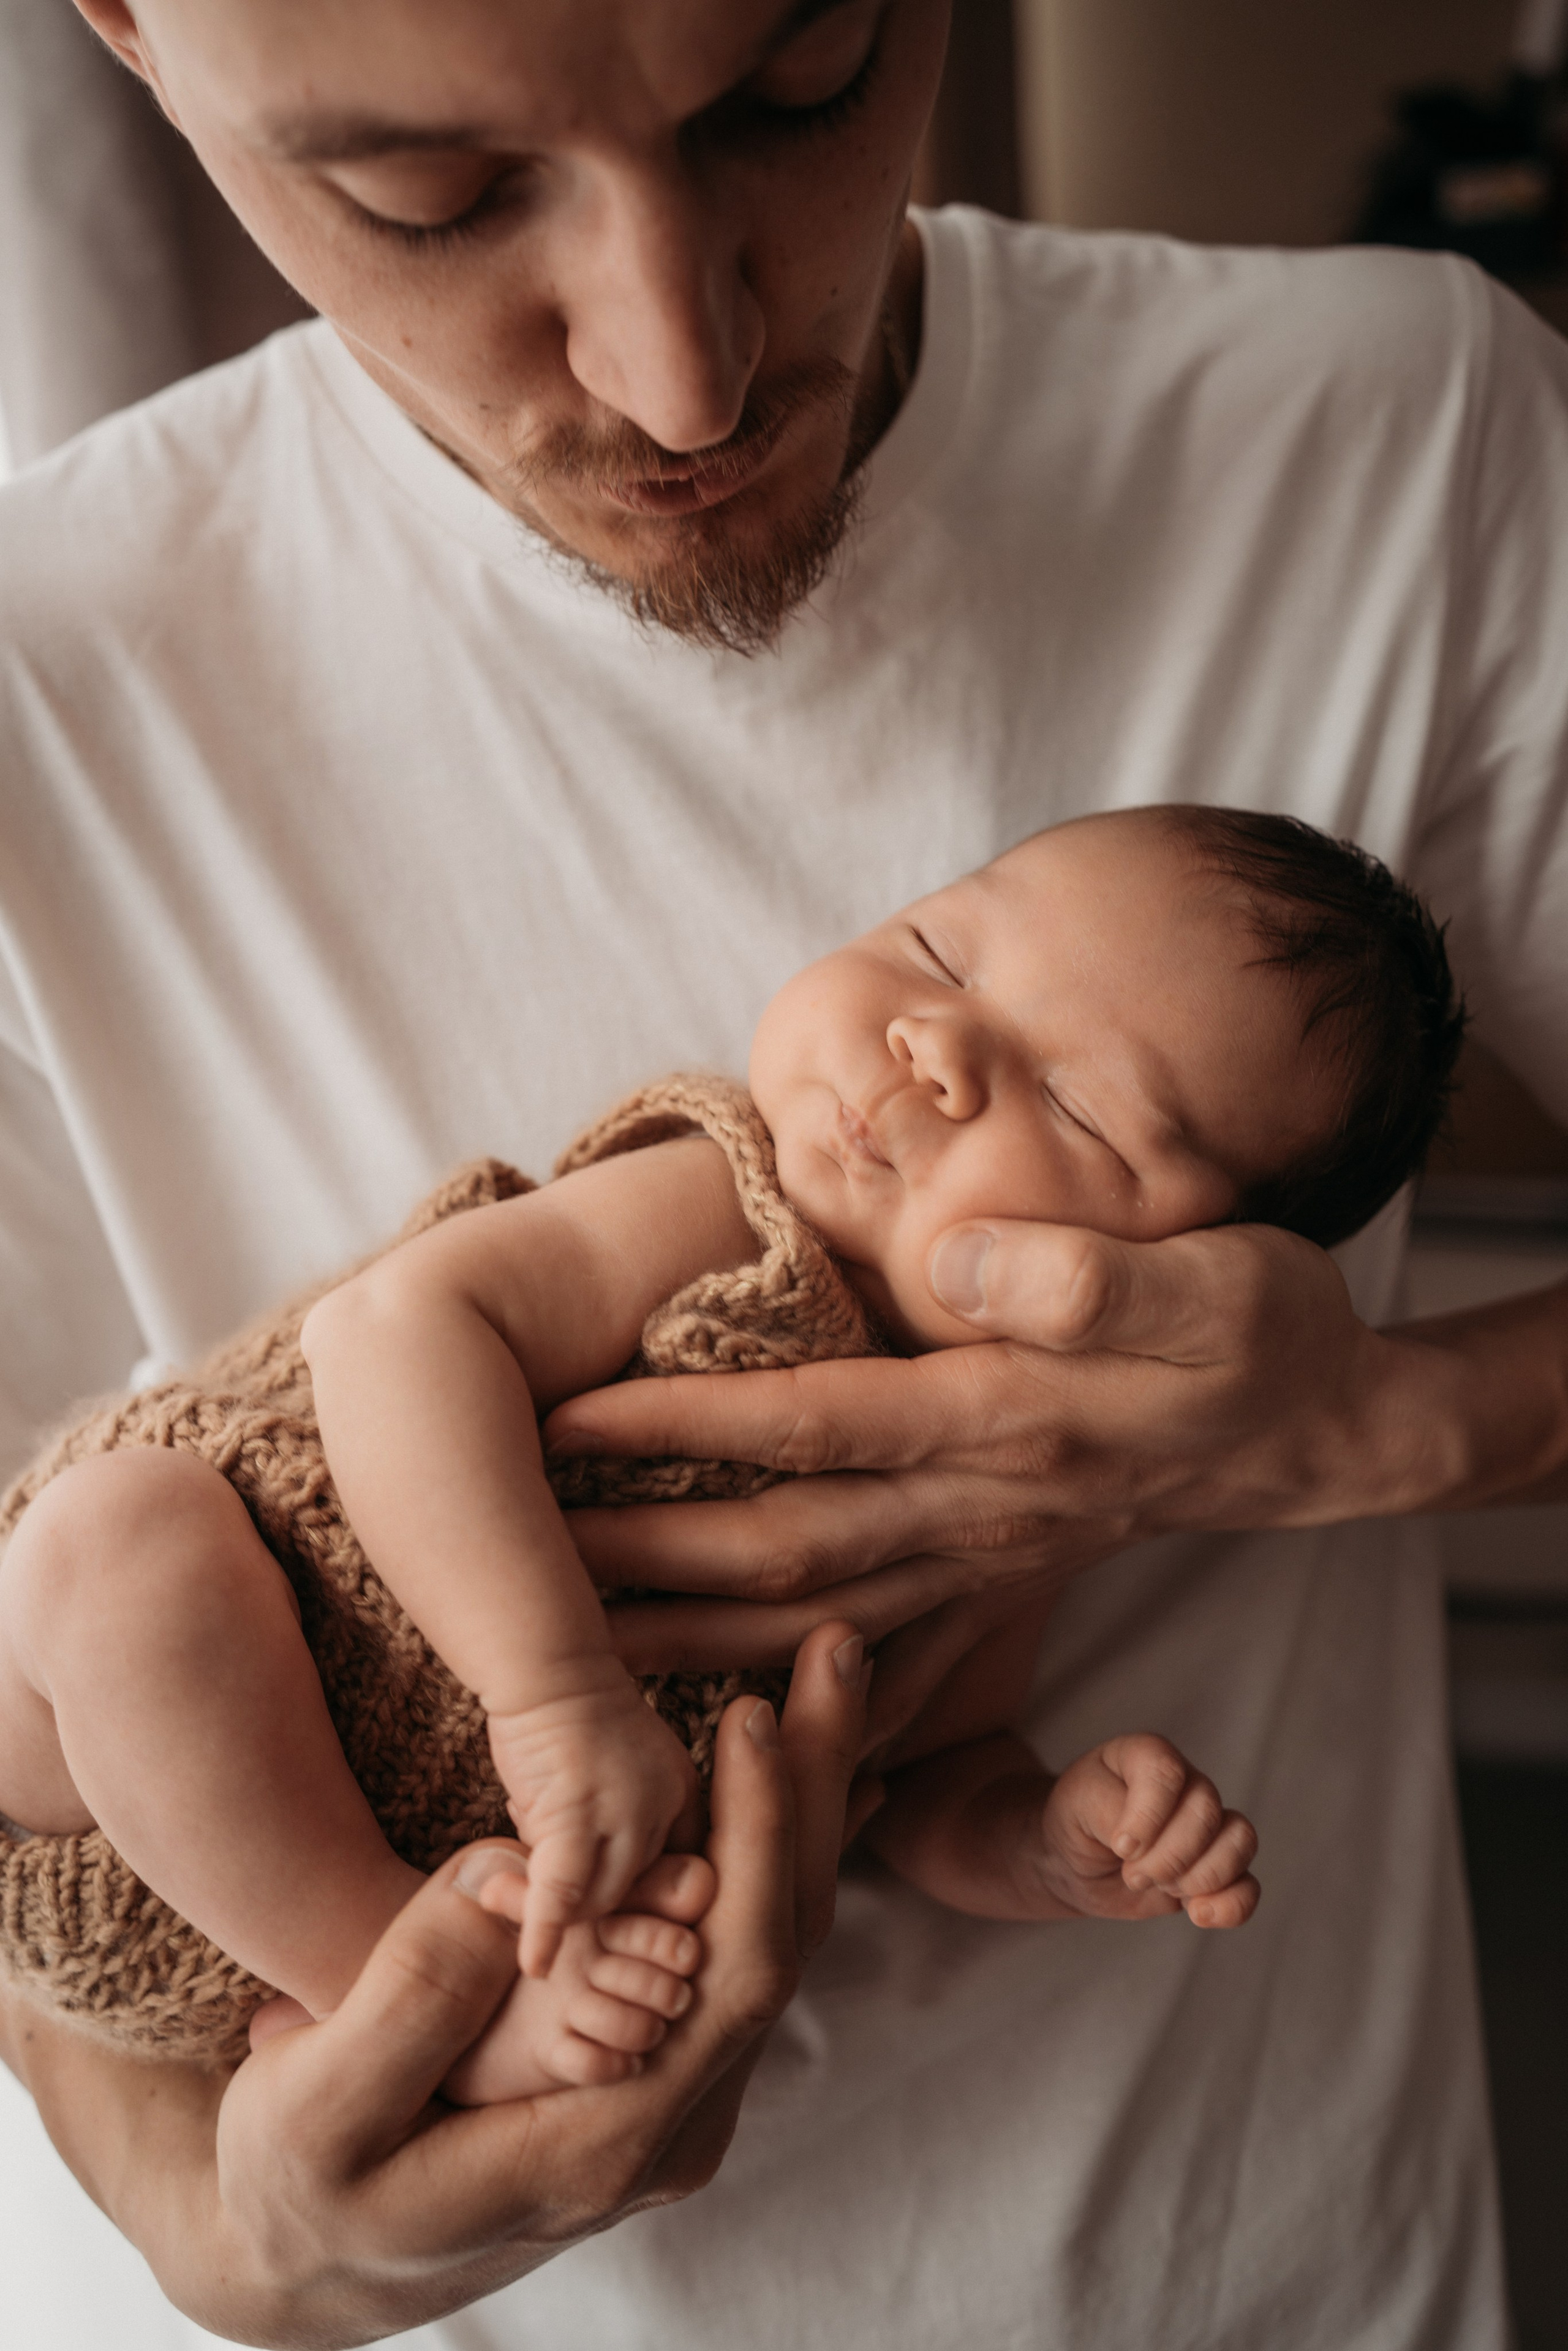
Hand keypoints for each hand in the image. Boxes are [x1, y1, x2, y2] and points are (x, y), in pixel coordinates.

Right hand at [0, 1622, 869, 2348]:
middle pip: (789, 1939)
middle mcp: (673, 2127)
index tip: (749, 1719)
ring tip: (827, 1675)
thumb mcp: (316, 2112)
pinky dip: (771, 1839)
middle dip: (815, 1791)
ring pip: (778, 1931)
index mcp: (612, 2143)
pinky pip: (743, 1938)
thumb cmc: (300, 2185)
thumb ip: (407, 2013)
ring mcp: (676, 2095)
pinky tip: (800, 1763)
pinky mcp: (660, 2059)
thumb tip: (513, 1910)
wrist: (312, 2248)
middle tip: (833, 1657)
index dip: (760, 1841)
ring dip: (808, 1800)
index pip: (743, 1978)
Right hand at [487, 1662, 700, 1976]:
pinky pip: (563, 1892)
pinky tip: (533, 1962)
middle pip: (632, 1897)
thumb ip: (610, 1826)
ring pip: (598, 1902)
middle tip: (538, 1908)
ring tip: (518, 1915)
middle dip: (585, 1910)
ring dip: (553, 1912)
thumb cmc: (560, 1716)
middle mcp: (666, 1805)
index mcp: (679, 1792)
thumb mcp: (607, 1772)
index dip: (622, 1903)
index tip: (586, 1911)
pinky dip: (545, 1931)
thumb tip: (580, 1886)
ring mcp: (627, 1811)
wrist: (542, 1661)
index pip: (663, 1879)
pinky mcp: (579, 1815)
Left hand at [545, 1220, 1431, 1707]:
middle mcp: (982, 1508)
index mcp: (1008, 1420)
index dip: (680, 1423)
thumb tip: (957, 1256)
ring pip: (813, 1619)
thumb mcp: (1209, 1281)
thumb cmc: (1263, 1335)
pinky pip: (882, 1661)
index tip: (559, 1415)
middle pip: (784, 1545)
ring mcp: (986, 1561)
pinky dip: (795, 1694)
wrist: (1324, 1432)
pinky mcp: (996, 1584)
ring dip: (688, 1636)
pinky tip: (715, 1709)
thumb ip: (1084, 1274)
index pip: (810, 1421)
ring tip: (563, 1643)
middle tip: (508, 1554)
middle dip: (643, 1555)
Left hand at [1035, 1732, 1258, 1927]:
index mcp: (1149, 1756)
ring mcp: (1209, 1827)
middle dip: (1167, 1857)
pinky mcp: (1218, 1869)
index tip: (1122, 1847)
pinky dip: (1230, 1906)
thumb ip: (1106, 1810)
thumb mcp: (1076, 1805)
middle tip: (1132, 1874)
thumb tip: (1138, 1843)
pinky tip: (1198, 1914)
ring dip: (1198, 1878)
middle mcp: (1188, 1785)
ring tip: (1160, 1886)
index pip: (1167, 1772)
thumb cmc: (1077, 1821)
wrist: (1077, 1862)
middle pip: (1206, 1812)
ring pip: (1240, 1841)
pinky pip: (1248, 1885)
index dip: (1148, 1816)